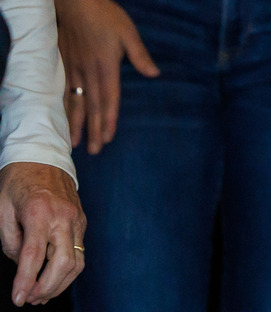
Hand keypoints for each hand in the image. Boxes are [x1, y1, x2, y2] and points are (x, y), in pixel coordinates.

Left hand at [0, 162, 83, 304]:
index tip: (17, 299)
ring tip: (40, 295)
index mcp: (39, 212)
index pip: (34, 255)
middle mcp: (63, 216)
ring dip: (59, 284)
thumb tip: (21, 263)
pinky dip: (66, 271)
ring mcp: (76, 218)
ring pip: (77, 261)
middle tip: (29, 299)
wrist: (42, 156)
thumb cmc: (17, 181)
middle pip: (63, 262)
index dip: (25, 281)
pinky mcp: (81, 220)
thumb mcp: (1, 208)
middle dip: (46, 287)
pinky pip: (79, 252)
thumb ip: (9, 240)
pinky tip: (51, 279)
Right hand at [58, 0, 158, 154]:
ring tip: (75, 143)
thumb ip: (140, 55)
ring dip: (77, 124)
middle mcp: (89, 72)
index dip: (110, 118)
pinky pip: (64, 93)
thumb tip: (154, 73)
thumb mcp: (129, 33)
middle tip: (95, 150)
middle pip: (92, 106)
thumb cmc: (106, 16)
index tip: (110, 136)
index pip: (110, 98)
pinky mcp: (64, 65)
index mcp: (106, 66)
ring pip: (75, 103)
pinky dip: (65, 109)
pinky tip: (64, 119)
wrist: (76, 3)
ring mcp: (74, 70)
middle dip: (95, 129)